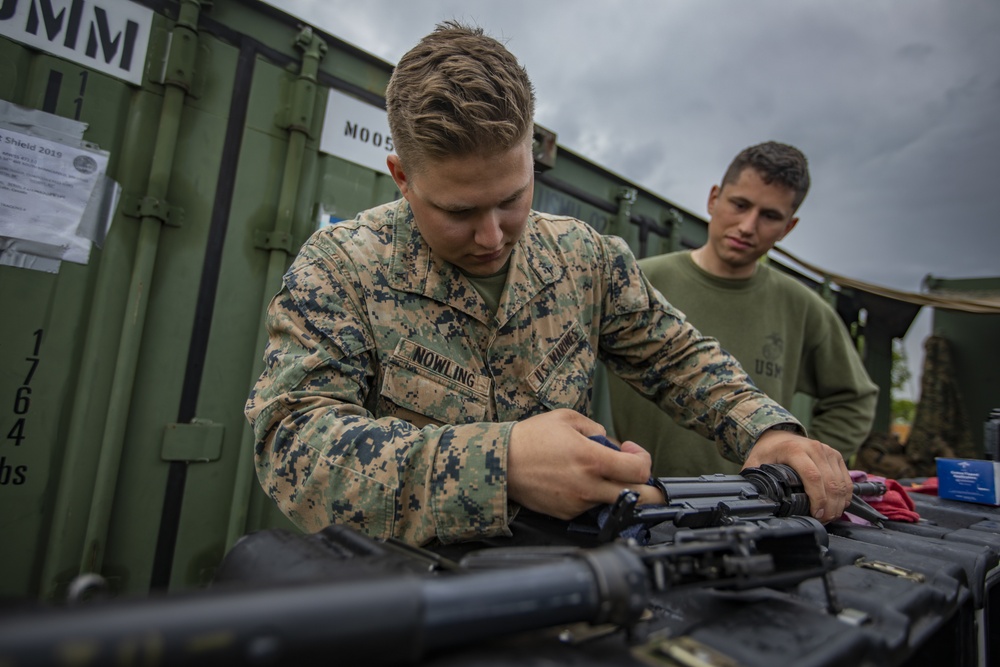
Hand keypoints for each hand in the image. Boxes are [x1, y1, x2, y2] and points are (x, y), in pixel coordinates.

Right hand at [507, 409, 662, 518]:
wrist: (500, 463)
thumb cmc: (531, 438)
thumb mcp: (567, 419)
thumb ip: (597, 429)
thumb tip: (611, 444)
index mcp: (593, 460)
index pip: (641, 471)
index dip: (643, 459)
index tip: (629, 450)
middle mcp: (590, 486)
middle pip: (640, 499)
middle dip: (647, 488)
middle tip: (634, 474)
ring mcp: (579, 504)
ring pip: (613, 502)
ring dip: (612, 487)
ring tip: (591, 471)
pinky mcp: (567, 514)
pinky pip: (590, 507)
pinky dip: (590, 495)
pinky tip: (573, 480)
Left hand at [743, 428, 851, 522]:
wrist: (779, 436)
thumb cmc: (768, 452)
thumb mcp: (756, 464)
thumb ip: (755, 481)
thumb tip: (756, 502)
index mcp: (794, 450)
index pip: (813, 476)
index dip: (818, 498)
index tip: (816, 514)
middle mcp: (814, 448)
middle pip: (830, 483)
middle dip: (829, 507)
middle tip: (823, 521)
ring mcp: (828, 451)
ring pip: (841, 483)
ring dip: (838, 504)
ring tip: (829, 517)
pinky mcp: (836, 456)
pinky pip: (846, 480)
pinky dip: (844, 496)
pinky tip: (837, 507)